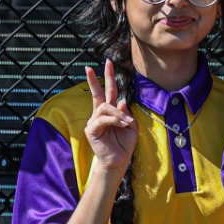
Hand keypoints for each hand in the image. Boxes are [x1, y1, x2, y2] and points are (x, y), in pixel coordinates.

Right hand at [83, 61, 136, 177]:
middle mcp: (100, 113)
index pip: (108, 91)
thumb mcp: (131, 127)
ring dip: (119, 113)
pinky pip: (103, 119)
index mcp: (110, 111)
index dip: (108, 77)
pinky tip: (123, 125)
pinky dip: (115, 120)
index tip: (108, 63)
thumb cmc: (124, 144)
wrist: (118, 161)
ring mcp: (94, 121)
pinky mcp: (91, 129)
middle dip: (101, 77)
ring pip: (105, 107)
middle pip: (99, 92)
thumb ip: (127, 113)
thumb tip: (122, 100)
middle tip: (105, 62)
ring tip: (127, 122)